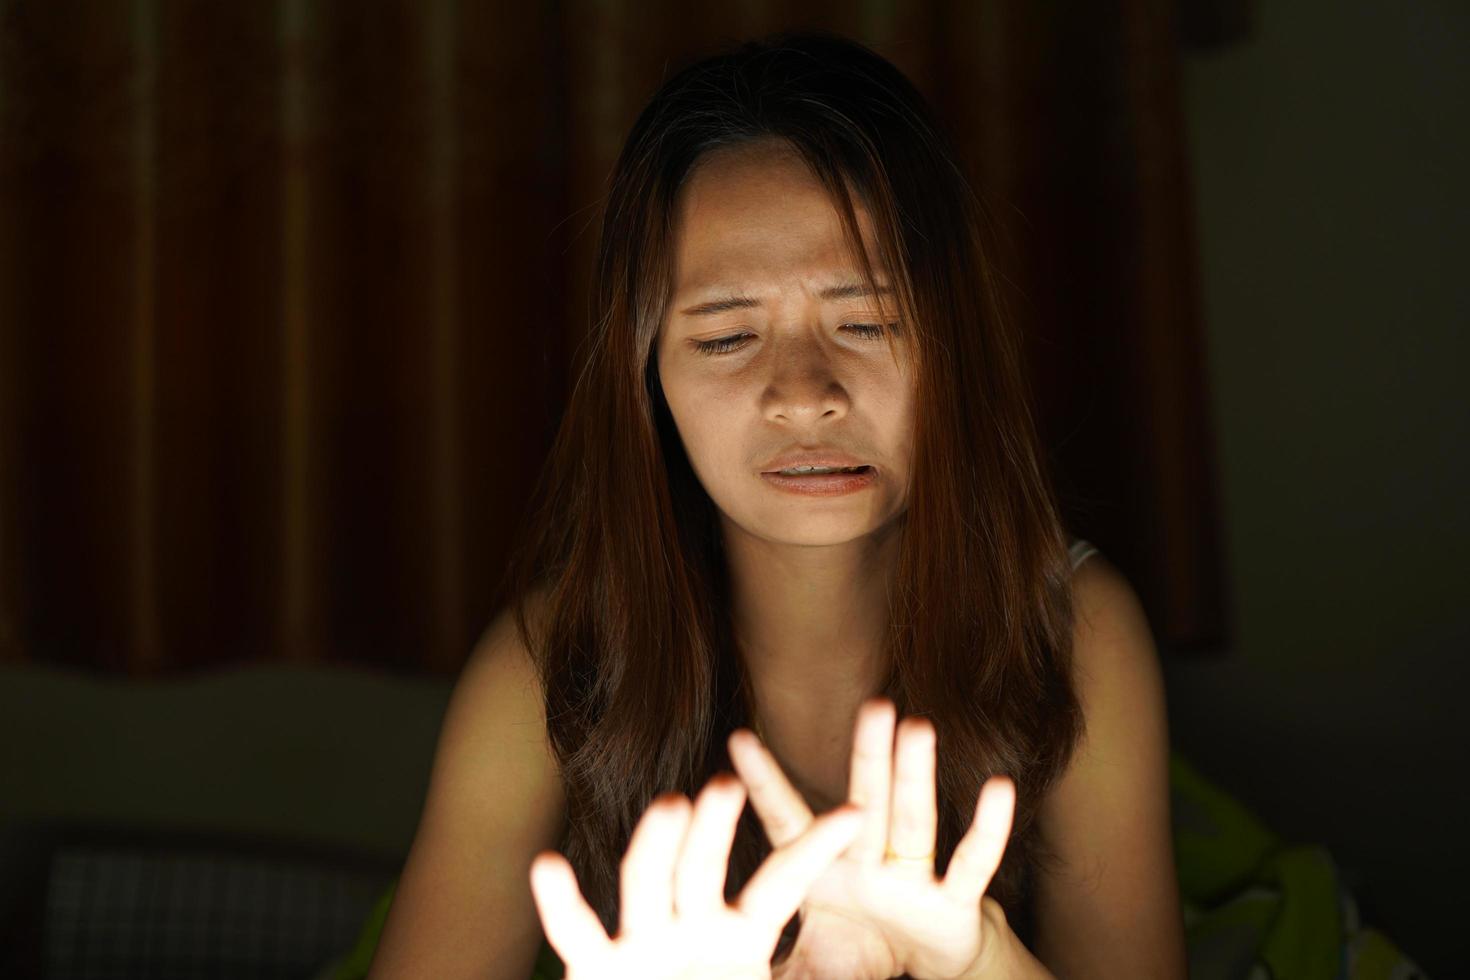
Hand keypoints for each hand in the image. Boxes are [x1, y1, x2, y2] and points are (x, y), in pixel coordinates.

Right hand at [528, 772, 864, 979]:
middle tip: (729, 786)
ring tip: (670, 806)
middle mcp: (689, 924)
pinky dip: (559, 904)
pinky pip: (574, 933)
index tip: (856, 814)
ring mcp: (641, 941)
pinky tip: (547, 866)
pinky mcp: (595, 967)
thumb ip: (819, 977)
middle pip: (703, 865)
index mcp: (742, 933)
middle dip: (715, 828)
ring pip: (645, 883)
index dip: (814, 848)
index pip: (782, 880)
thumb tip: (894, 977)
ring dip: (656, 846)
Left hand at [729, 699, 1016, 979]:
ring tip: (917, 726)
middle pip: (866, 802)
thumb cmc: (861, 952)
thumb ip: (783, 957)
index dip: (766, 783)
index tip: (738, 739)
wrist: (922, 971)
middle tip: (872, 705)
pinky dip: (987, 829)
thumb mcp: (813, 957)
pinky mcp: (955, 902)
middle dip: (868, 756)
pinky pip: (972, 862)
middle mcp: (869, 864)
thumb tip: (730, 960)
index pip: (789, 821)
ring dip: (915, 775)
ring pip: (914, 819)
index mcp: (825, 872)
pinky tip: (997, 789)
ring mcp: (913, 879)